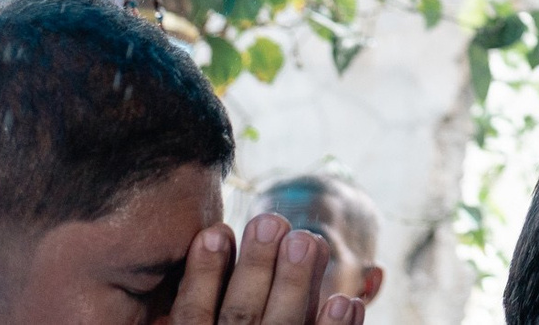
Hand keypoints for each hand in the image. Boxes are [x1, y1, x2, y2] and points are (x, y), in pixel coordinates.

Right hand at [171, 215, 364, 324]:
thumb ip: (191, 316)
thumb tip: (201, 250)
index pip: (192, 315)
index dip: (202, 276)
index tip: (216, 232)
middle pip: (240, 316)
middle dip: (256, 267)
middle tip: (270, 221)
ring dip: (296, 285)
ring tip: (308, 239)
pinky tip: (347, 301)